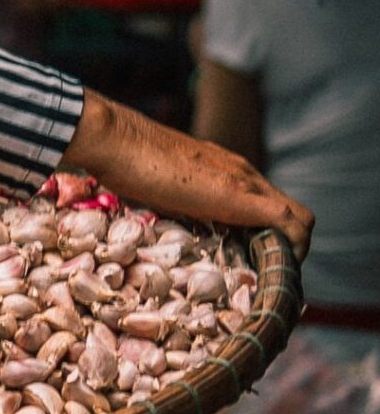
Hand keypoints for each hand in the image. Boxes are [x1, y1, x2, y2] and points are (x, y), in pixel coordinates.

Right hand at [63, 90, 312, 256]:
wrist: (115, 139)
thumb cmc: (123, 159)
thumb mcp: (159, 186)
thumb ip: (175, 201)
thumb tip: (165, 228)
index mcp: (225, 170)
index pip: (268, 203)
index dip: (270, 233)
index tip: (252, 259)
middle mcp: (243, 172)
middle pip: (291, 213)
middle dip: (285, 246)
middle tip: (262, 274)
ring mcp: (245, 181)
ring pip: (298, 218)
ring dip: (288, 249)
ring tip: (265, 275)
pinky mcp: (239, 196)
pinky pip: (290, 223)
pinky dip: (290, 248)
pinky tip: (270, 269)